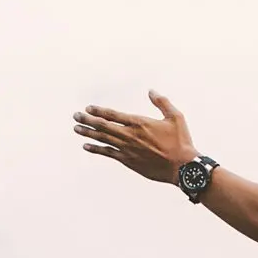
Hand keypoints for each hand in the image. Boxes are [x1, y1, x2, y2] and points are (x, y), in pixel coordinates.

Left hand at [74, 91, 197, 182]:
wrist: (182, 167)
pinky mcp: (128, 161)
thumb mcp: (175, 117)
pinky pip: (108, 154)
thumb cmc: (181, 142)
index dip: (99, 111)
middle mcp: (130, 135)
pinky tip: (86, 146)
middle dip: (87, 120)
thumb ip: (162, 102)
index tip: (88, 108)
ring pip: (103, 139)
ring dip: (88, 133)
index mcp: (140, 123)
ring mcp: (127, 149)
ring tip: (76, 128)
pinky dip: (96, 149)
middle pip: (103, 126)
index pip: (114, 115)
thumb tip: (151, 91)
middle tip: (76, 116)